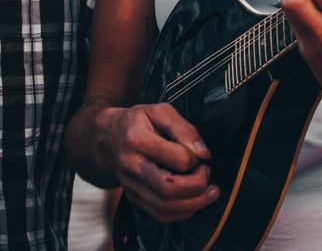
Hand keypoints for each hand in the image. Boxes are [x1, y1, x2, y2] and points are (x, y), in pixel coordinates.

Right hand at [100, 102, 219, 222]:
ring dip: (194, 204)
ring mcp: (130, 186)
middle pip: (169, 189)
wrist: (106, 138)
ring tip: (210, 192)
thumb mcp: (160, 111)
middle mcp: (131, 167)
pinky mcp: (134, 198)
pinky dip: (182, 212)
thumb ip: (184, 129)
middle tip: (208, 173)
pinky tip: (194, 201)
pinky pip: (159, 215)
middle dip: (198, 186)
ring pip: (165, 207)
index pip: (176, 159)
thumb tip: (204, 154)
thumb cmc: (137, 121)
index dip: (196, 159)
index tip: (202, 154)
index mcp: (137, 140)